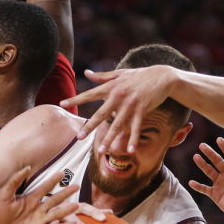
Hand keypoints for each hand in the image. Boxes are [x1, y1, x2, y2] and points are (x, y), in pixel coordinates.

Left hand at [0, 167, 80, 223]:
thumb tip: (27, 168)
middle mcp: (38, 209)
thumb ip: (14, 181)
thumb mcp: (3, 195)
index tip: (62, 173)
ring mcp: (40, 222)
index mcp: (30, 199)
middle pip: (54, 200)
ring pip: (56, 214)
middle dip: (65, 193)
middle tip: (77, 186)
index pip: (44, 188)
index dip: (53, 180)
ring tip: (76, 205)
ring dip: (66, 210)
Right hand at [36, 203, 113, 223]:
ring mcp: (49, 219)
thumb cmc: (64, 210)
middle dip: (77, 223)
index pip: (85, 207)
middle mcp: (61, 211)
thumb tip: (111, 212)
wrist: (36, 206)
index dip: (94, 212)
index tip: (104, 219)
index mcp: (72, 206)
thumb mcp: (77, 209)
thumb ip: (93, 211)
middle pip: (70, 216)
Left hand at [60, 66, 174, 151]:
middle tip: (79, 137)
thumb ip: (102, 76)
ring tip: (102, 150)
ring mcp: (130, 105)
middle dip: (89, 126)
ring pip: (117, 125)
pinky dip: (133, 139)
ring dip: (109, 138)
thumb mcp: (120, 73)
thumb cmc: (140, 75)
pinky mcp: (142, 110)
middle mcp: (118, 96)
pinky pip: (135, 128)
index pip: (89, 94)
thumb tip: (86, 73)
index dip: (75, 98)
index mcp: (111, 87)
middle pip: (101, 114)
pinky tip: (130, 150)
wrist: (162, 76)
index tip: (62, 103)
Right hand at [189, 137, 223, 222]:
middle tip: (202, 145)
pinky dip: (198, 186)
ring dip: (202, 164)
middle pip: (217, 161)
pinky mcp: (215, 194)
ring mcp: (220, 183)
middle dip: (210, 153)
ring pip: (209, 171)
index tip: (219, 139)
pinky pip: (204, 189)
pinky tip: (191, 182)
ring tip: (196, 156)